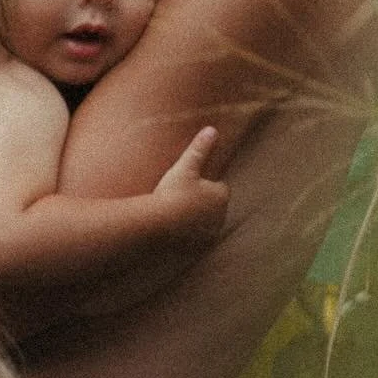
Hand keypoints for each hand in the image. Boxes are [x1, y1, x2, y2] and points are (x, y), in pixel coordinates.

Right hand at [151, 127, 229, 246]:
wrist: (156, 226)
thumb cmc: (172, 193)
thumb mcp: (185, 167)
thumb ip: (199, 148)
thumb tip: (212, 129)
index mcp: (221, 196)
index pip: (219, 188)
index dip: (204, 185)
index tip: (189, 185)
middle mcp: (221, 216)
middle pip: (213, 207)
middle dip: (202, 204)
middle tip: (180, 200)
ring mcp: (210, 234)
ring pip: (206, 224)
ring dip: (196, 220)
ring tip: (175, 216)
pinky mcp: (198, 249)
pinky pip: (196, 240)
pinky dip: (188, 236)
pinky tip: (173, 232)